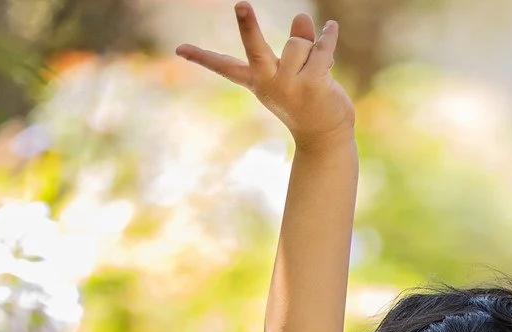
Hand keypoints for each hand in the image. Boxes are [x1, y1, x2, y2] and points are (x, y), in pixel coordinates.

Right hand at [176, 5, 353, 150]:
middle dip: (248, 27)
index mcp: (257, 82)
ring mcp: (290, 87)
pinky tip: (332, 28)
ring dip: (311, 48)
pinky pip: (321, 47)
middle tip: (240, 4)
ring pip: (298, 43)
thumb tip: (302, 17)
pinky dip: (328, 36)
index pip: (225, 67)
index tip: (179, 49)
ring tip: (316, 68)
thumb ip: (298, 41)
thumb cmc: (307, 101)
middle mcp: (269, 84)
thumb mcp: (295, 71)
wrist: (325, 138)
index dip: (202, 57)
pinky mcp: (313, 86)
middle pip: (256, 50)